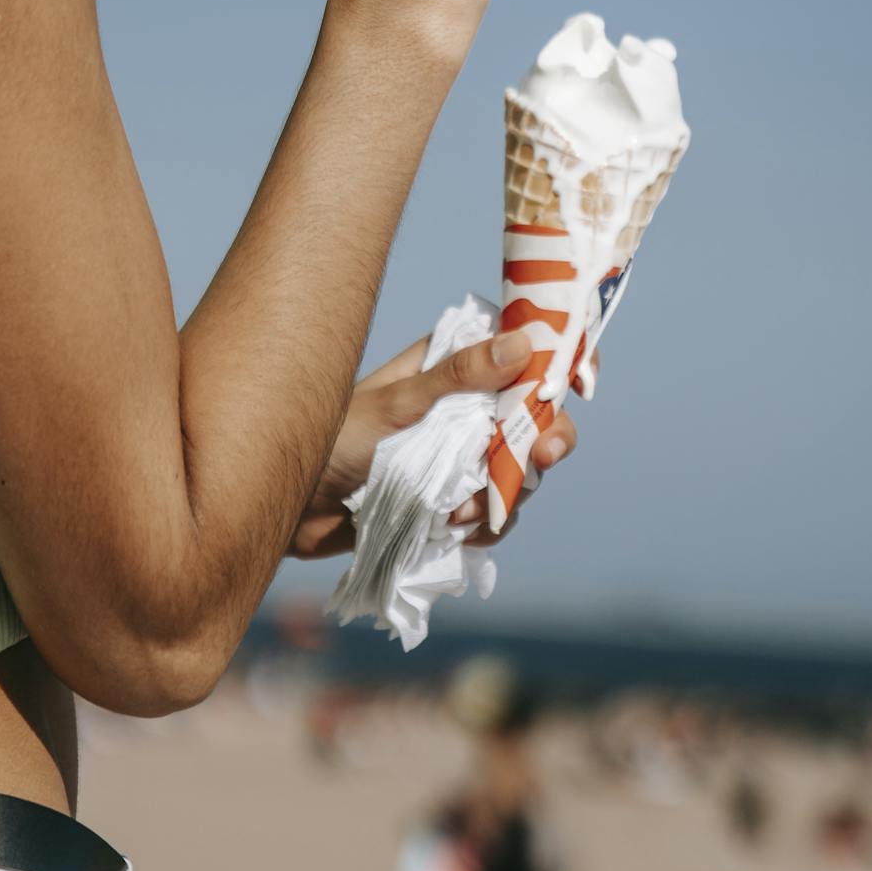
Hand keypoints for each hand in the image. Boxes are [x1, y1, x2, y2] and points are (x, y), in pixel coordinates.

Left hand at [287, 327, 577, 559]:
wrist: (292, 506)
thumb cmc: (332, 440)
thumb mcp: (396, 405)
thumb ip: (456, 378)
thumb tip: (523, 343)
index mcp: (449, 365)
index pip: (519, 349)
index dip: (557, 360)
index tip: (579, 382)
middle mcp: (461, 407)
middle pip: (533, 418)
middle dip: (545, 440)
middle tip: (544, 457)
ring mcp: (458, 455)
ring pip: (518, 471)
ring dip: (503, 494)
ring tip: (459, 509)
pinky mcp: (450, 499)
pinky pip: (494, 512)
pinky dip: (484, 524)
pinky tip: (452, 527)